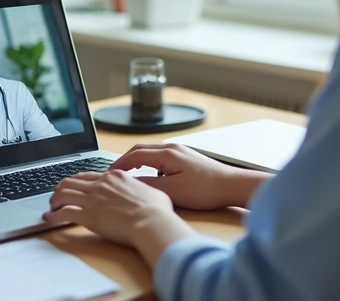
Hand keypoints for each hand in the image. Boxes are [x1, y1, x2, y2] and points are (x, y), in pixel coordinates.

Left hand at [44, 170, 195, 265]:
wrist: (152, 222)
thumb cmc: (156, 211)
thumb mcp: (151, 190)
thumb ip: (140, 188)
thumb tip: (142, 190)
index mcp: (115, 177)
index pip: (88, 175)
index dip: (78, 181)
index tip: (74, 187)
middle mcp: (101, 184)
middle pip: (71, 180)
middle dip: (60, 188)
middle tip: (57, 196)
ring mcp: (93, 199)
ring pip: (63, 193)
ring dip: (54, 200)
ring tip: (51, 207)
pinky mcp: (88, 215)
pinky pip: (63, 212)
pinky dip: (53, 215)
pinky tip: (49, 218)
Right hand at [111, 143, 269, 209]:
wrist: (232, 186)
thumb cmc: (206, 189)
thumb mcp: (172, 191)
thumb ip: (149, 185)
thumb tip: (131, 182)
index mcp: (166, 153)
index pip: (133, 155)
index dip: (118, 165)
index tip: (107, 174)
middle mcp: (172, 148)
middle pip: (140, 149)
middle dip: (124, 161)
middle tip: (113, 173)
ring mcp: (180, 151)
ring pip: (150, 152)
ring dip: (137, 162)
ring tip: (127, 176)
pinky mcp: (186, 158)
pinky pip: (160, 157)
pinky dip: (149, 164)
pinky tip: (150, 176)